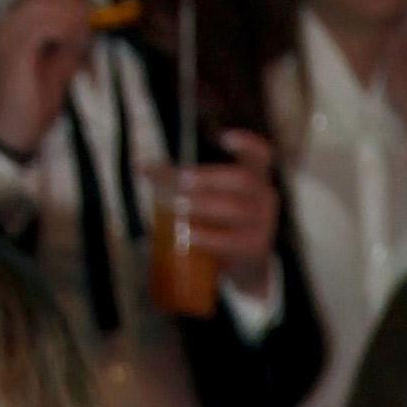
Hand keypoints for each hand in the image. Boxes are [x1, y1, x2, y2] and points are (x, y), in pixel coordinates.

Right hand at [0, 0, 96, 158]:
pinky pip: (44, 24)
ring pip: (47, 6)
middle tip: (99, 20)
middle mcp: (1, 18)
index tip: (96, 11)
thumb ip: (72, 41)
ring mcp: (3, 30)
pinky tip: (77, 46)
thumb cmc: (33, 101)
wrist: (13, 132)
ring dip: (74, 20)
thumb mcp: (59, 64)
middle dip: (77, 7)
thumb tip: (92, 20)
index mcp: (8, 19)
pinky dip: (66, 31)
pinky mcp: (11, 46)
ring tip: (87, 39)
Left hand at [180, 129, 281, 299]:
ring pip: (235, 208)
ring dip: (203, 204)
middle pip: (242, 179)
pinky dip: (209, 237)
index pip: (261, 155)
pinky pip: (232, 241)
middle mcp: (264, 197)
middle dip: (210, 178)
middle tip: (181, 179)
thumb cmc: (222, 224)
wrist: (246, 268)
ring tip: (178, 206)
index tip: (224, 138)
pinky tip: (190, 234)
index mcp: (255, 178)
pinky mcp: (255, 249)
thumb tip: (141, 168)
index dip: (248, 144)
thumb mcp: (211, 199)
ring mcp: (263, 224)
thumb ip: (183, 182)